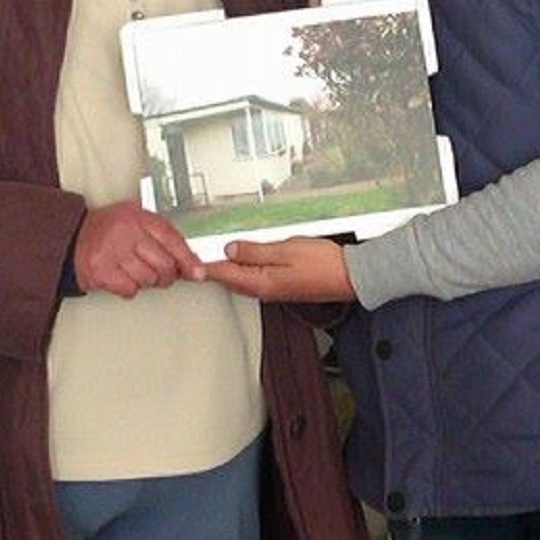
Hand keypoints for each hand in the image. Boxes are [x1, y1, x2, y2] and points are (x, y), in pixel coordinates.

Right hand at [72, 200, 203, 298]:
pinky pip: (130, 289)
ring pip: (148, 279)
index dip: (188, 259)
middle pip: (164, 264)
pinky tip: (120, 277)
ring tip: (132, 270)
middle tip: (157, 273)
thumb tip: (192, 264)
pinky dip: (128, 288)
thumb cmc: (108, 231)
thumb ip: (163, 238)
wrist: (72, 237)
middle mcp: (126, 231)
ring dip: (144, 281)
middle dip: (165, 275)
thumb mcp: (136, 223)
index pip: (172, 239)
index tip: (198, 272)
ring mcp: (112, 251)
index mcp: (138, 216)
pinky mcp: (101, 270)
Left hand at [202, 236, 353, 303]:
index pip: (224, 273)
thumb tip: (230, 249)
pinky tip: (243, 257)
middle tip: (195, 252)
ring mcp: (273, 290)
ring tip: (213, 253)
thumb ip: (255, 250)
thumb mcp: (286, 250)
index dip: (204, 265)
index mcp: (261, 282)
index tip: (188, 259)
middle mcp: (264, 290)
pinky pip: (255, 277)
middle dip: (213, 266)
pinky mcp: (282, 286)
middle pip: (230, 278)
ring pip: (241, 278)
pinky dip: (244, 267)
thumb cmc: (325, 264)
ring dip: (227, 266)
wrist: (352, 277)